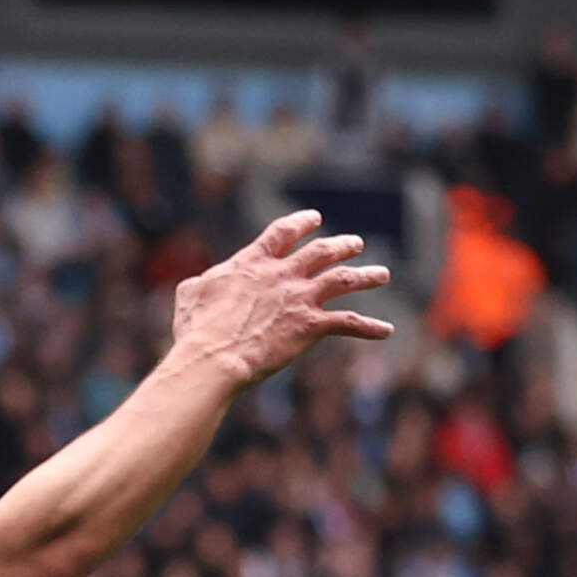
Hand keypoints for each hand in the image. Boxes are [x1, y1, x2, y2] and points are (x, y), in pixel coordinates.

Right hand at [174, 210, 392, 386]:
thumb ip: (203, 282)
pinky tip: (385, 331)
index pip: (283, 232)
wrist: (215, 357)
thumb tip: (205, 281)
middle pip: (321, 251)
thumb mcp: (190, 294)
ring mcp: (300, 298)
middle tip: (355, 244)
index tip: (314, 218)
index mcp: (252, 262)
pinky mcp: (311, 325)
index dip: (301, 223)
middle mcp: (283, 274)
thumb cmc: (197, 329)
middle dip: (341, 246)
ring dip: (366, 276)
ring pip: (344, 279)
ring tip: (382, 275)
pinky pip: (348, 323)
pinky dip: (369, 328)